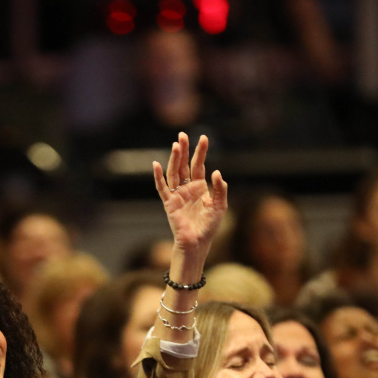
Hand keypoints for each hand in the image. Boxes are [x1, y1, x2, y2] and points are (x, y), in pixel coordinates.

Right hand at [152, 133, 227, 257]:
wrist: (197, 242)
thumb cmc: (209, 226)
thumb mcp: (220, 205)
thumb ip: (220, 189)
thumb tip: (216, 172)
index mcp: (199, 187)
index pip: (198, 165)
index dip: (200, 152)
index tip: (203, 138)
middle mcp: (187, 188)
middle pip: (184, 165)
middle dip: (184, 150)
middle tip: (183, 135)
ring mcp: (177, 195)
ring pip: (174, 172)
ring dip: (174, 159)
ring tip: (176, 145)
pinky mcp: (169, 203)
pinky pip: (162, 188)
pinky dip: (158, 176)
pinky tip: (156, 165)